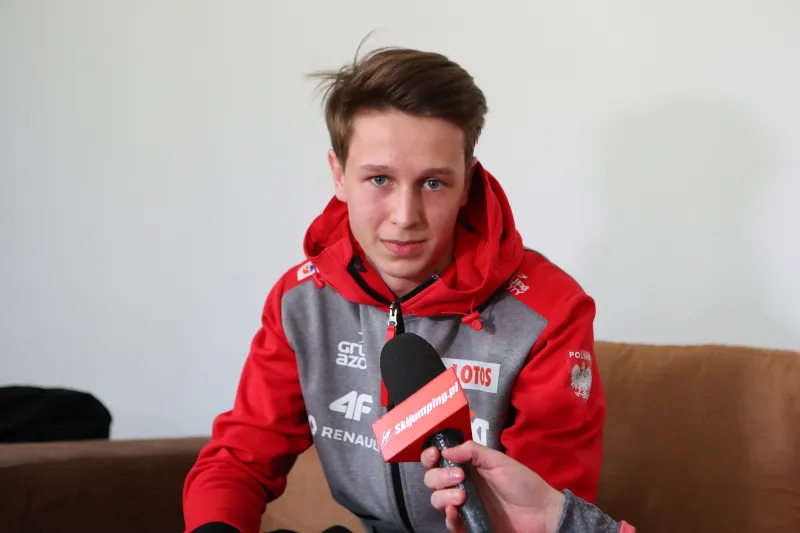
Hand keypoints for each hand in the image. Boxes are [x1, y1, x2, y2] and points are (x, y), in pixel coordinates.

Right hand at [421, 440, 565, 532]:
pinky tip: (456, 510)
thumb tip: (445, 450)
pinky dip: (449, 516)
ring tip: (462, 495)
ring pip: (437, 500)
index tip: (434, 454)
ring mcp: (463, 505)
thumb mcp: (498, 460)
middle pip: (432, 479)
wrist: (540, 512)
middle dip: (439, 476)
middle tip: (459, 476)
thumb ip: (472, 451)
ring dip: (444, 495)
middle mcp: (460, 484)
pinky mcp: (468, 525)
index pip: (439, 460)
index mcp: (467, 466)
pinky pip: (450, 523)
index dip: (430, 456)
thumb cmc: (521, 482)